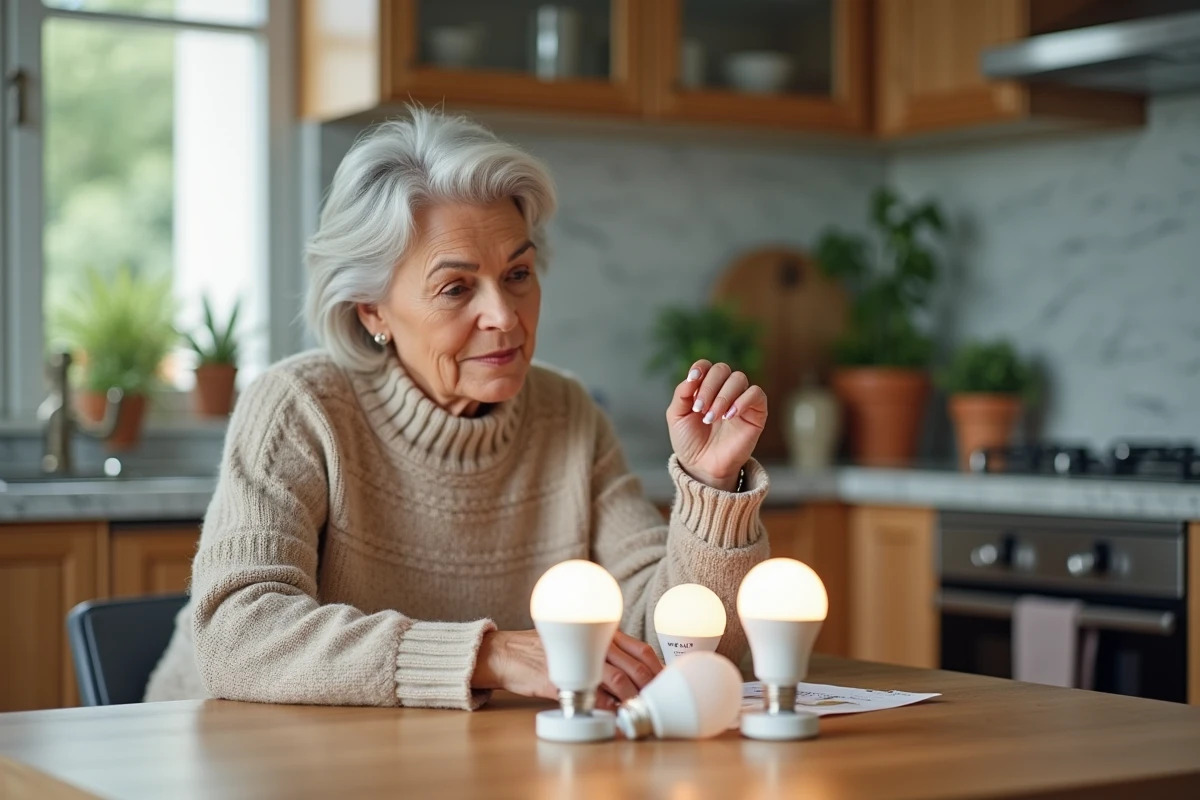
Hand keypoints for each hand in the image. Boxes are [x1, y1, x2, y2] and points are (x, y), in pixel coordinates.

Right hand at [472, 629, 662, 709]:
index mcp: (601, 634)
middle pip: (636, 668)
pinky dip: (609, 710)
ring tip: (639, 713)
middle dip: (651, 689)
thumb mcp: (577, 638)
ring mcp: (579, 662)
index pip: (642, 650)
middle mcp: (594, 645)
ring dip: (634, 701)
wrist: (507, 653)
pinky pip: (594, 698)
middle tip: (656, 704)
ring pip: (619, 683)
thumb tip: (632, 671)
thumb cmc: (544, 647)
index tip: (666, 685)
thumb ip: (602, 649)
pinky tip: (614, 717)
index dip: (658, 669)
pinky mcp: (563, 681)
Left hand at [667, 360, 767, 491]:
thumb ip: (682, 394)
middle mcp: (724, 390)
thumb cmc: (690, 442)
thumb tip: (692, 376)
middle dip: (709, 387)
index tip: (692, 379)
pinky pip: (756, 394)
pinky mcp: (756, 413)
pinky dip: (742, 401)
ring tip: (711, 418)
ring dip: (722, 396)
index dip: (700, 368)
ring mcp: (741, 400)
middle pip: (722, 369)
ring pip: (738, 378)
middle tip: (700, 409)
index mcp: (705, 387)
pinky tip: (729, 416)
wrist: (702, 466)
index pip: (707, 366)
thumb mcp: (676, 416)